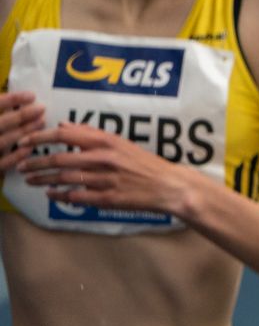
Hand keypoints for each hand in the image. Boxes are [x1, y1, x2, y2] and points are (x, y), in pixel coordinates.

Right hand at [0, 91, 45, 172]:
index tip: (31, 95)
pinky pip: (2, 163)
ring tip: (41, 122)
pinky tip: (30, 148)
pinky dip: (15, 156)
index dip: (11, 100)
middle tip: (41, 109)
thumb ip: (0, 108)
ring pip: (2, 142)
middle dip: (21, 116)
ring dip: (23, 132)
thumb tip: (17, 100)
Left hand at [16, 123, 196, 219]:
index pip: (64, 135)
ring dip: (43, 180)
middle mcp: (103, 159)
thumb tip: (64, 126)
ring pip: (64, 179)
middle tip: (22, 166)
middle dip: (35, 163)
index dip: (40, 138)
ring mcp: (105, 180)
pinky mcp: (108, 199)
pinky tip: (51, 194)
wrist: (169, 186)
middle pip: (59, 159)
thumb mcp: (121, 142)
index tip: (25, 141)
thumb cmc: (146, 164)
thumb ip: (91, 133)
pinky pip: (76, 197)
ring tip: (31, 180)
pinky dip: (60, 196)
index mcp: (106, 142)